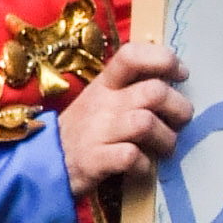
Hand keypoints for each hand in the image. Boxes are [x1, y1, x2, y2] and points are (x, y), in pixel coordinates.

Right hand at [58, 41, 191, 196]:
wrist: (41, 163)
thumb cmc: (83, 131)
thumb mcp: (101, 100)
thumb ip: (132, 89)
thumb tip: (174, 84)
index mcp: (105, 84)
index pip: (132, 55)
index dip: (163, 59)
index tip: (181, 74)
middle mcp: (102, 102)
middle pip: (154, 92)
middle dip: (179, 109)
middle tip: (179, 123)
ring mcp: (98, 131)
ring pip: (146, 123)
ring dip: (166, 139)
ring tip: (164, 149)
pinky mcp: (95, 160)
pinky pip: (132, 157)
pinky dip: (145, 165)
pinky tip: (142, 167)